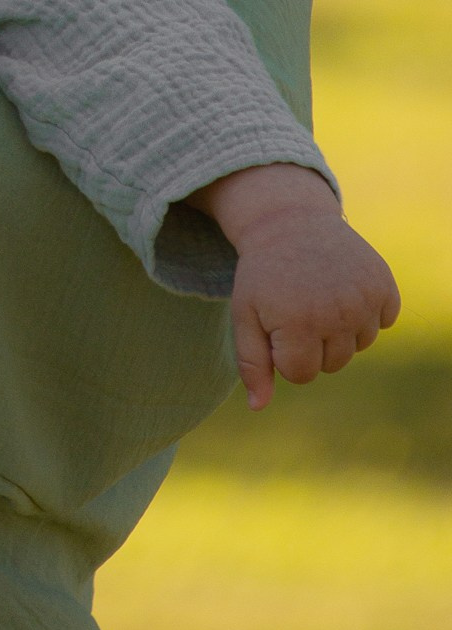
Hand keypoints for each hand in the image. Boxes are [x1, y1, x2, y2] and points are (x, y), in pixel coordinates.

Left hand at [194, 163, 400, 409]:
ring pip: (359, 346)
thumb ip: (251, 364)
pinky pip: (383, 321)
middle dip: (312, 344)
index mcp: (297, 323)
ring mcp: (364, 298)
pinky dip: (367, 310)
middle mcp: (336, 313)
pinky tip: (343, 286)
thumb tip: (259, 408)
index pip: (302, 375)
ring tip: (319, 295)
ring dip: (340, 329)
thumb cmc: (263, 275)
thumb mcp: (245, 315)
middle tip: (298, 305)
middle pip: (333, 364)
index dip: (285, 355)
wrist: (290, 221)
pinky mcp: (384, 285)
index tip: (276, 326)